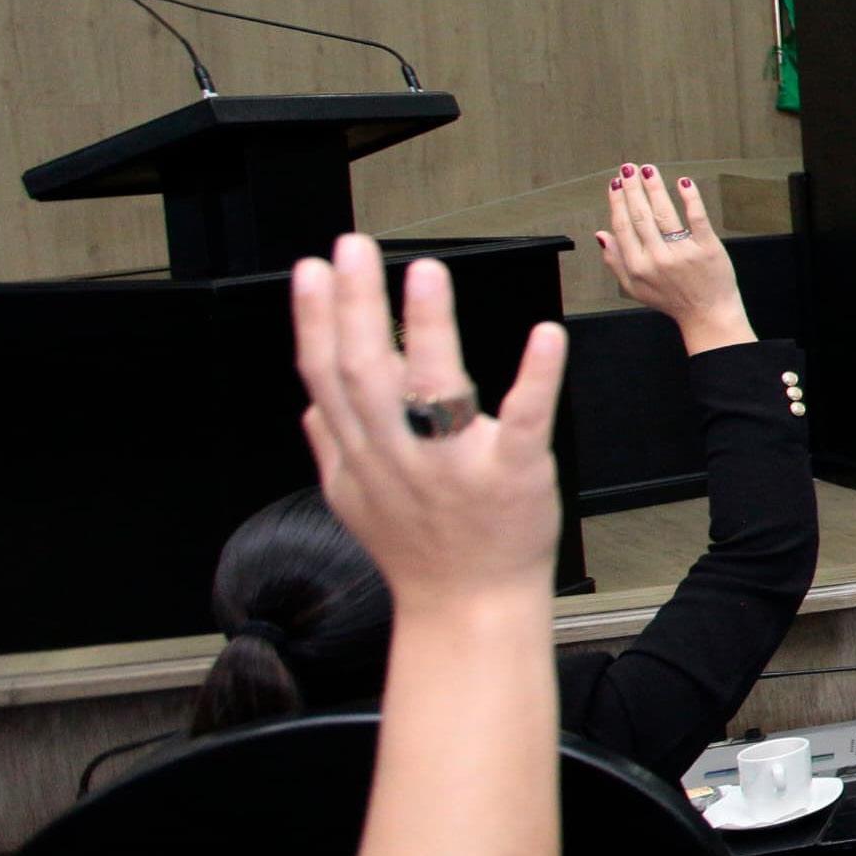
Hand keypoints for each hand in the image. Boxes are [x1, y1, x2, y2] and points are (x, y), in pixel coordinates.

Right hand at [290, 234, 566, 611]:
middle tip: (352, 247)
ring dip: (428, 328)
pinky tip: (546, 335)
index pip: (327, 375)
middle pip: (366, 371)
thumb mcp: (354, 501)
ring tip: (427, 271)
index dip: (314, 320)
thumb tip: (309, 400)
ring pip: (433, 391)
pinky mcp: (513, 475)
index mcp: (363, 453)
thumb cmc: (418, 551)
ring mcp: (454, 466)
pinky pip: (523, 422)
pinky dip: (535, 378)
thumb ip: (331, 444)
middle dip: (355, 305)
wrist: (468, 608)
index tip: (312, 269)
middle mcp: (400, 455)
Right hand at [594, 162, 751, 352]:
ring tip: (648, 170)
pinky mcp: (707, 248)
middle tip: (629, 168)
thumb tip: (601, 235)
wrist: (707, 314)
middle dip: (633, 189)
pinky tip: (683, 183)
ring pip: (664, 213)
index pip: (623, 227)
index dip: (617, 202)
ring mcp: (683, 252)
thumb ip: (615, 261)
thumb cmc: (672, 300)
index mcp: (637, 266)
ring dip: (655, 188)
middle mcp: (657, 258)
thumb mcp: (634, 287)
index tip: (615, 184)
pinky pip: (697, 218)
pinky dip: (690, 199)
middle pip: (641, 216)